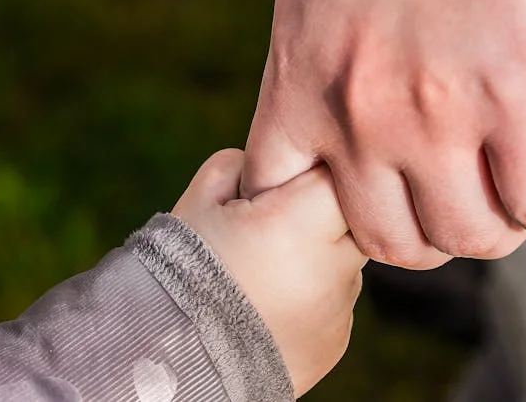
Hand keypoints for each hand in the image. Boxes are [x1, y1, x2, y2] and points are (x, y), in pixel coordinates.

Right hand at [172, 149, 365, 397]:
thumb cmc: (179, 272)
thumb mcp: (198, 203)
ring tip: (265, 273)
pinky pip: (336, 300)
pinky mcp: (336, 340)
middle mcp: (331, 267)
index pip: (336, 175)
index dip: (310, 173)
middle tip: (275, 227)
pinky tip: (271, 304)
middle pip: (352, 218)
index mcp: (298, 224)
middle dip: (321, 214)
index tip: (284, 186)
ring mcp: (338, 308)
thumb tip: (269, 164)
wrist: (172, 361)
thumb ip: (240, 167)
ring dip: (318, 257)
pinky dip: (313, 295)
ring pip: (346, 261)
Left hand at [242, 0, 525, 268]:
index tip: (360, 206)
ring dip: (494, 231)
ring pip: (466, 236)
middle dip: (424, 235)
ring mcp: (436, 116)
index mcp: (299, 83)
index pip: (281, 201)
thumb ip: (328, 65)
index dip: (322, 222)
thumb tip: (359, 112)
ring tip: (513, 206)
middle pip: (387, 240)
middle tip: (454, 207)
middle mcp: (358, 117)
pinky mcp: (519, 97)